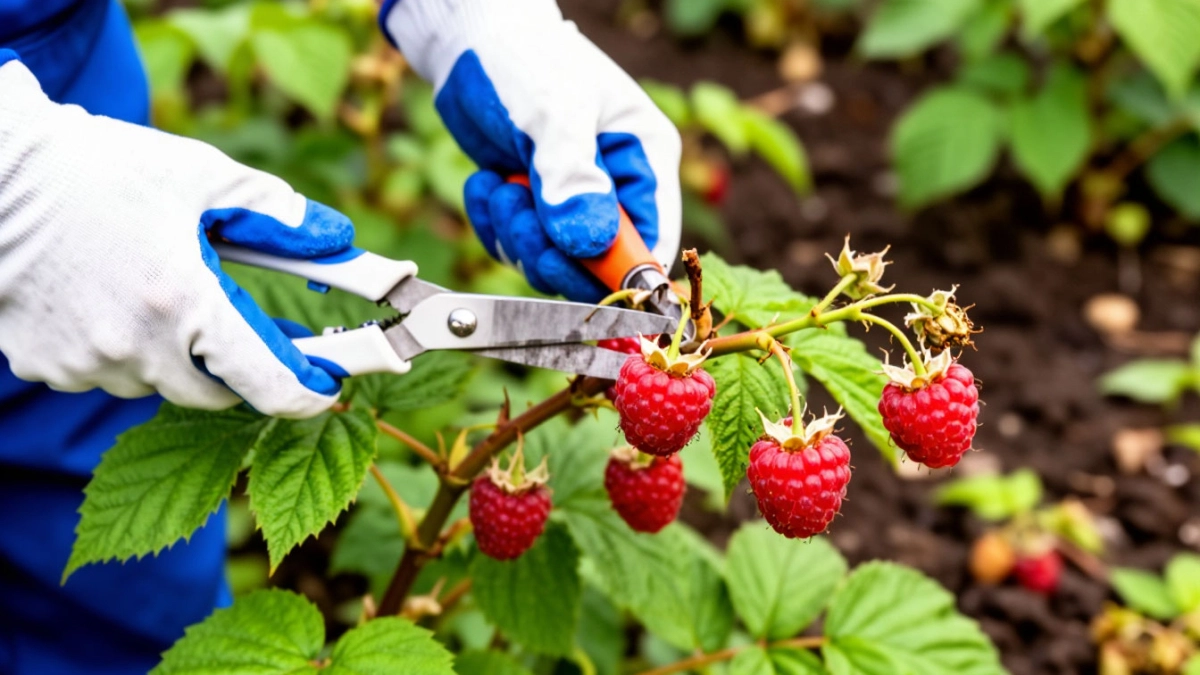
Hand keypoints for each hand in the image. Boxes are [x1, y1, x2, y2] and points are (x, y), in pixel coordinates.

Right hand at [0, 55, 351, 417]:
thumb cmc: (97, 167)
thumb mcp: (201, 177)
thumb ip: (275, 213)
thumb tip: (334, 237)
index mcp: (184, 303)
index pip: (267, 384)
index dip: (305, 393)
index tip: (322, 389)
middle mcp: (136, 346)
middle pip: (212, 394)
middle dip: (231, 368)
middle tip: (230, 326)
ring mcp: (83, 362)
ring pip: (152, 383)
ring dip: (167, 355)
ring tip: (149, 291)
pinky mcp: (42, 364)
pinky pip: (100, 373)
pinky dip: (114, 349)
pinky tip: (101, 298)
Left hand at [381, 0, 680, 301]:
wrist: (474, 40)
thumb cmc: (527, 60)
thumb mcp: (552, 113)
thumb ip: (572, 178)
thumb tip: (589, 245)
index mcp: (645, 159)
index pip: (654, 239)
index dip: (624, 273)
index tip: (582, 277)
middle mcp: (616, 188)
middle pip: (601, 264)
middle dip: (555, 252)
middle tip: (520, 218)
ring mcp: (573, 201)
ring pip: (555, 261)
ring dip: (518, 235)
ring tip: (500, 185)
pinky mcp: (534, 208)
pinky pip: (519, 247)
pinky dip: (495, 226)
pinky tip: (486, 184)